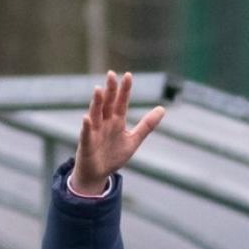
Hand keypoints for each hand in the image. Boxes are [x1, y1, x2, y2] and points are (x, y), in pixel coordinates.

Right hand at [69, 71, 165, 194]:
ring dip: (97, 102)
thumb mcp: (133, 140)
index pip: (121, 102)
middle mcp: (105, 122)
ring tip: (98, 90)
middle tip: (111, 74)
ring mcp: (94, 132)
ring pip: (95, 114)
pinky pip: (86, 134)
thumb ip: (146, 125)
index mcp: (117, 121)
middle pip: (108, 103)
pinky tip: (87, 118)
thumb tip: (162, 108)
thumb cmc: (114, 155)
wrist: (98, 173)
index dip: (124, 90)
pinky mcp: (87, 144)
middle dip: (110, 90)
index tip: (128, 76)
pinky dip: (86, 126)